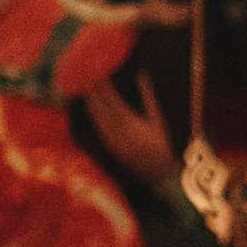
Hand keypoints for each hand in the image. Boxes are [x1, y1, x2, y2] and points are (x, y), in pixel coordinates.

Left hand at [83, 68, 177, 193]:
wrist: (159, 172)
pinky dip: (94, 118)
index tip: (98, 75)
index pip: (114, 101)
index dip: (105, 88)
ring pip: (99, 119)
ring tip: (85, 90)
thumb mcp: (157, 118)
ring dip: (91, 104)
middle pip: (103, 108)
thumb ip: (148, 96)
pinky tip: (90, 109)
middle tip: (86, 78)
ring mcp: (114, 140)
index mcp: (133, 123)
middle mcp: (121, 131)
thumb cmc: (161, 143)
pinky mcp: (112, 147)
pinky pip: (100, 130)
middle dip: (94, 93)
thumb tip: (142, 74)